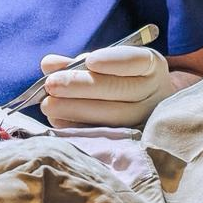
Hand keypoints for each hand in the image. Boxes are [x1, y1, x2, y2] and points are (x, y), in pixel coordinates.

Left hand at [39, 44, 175, 127]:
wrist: (146, 106)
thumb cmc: (120, 78)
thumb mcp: (106, 63)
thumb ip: (78, 63)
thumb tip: (48, 64)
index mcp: (151, 66)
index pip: (137, 61)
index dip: (114, 61)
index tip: (91, 61)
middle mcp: (154, 93)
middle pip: (121, 90)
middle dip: (82, 86)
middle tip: (51, 84)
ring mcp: (146, 119)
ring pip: (114, 117)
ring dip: (76, 110)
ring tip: (48, 104)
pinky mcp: (133, 141)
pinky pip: (105, 136)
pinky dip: (78, 128)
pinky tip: (57, 121)